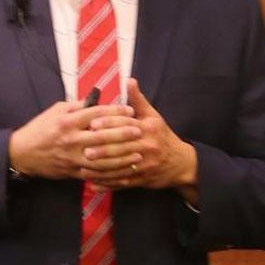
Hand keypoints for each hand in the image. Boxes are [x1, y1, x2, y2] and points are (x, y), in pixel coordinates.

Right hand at [8, 98, 134, 179]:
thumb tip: (97, 100)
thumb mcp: (56, 111)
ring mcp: (73, 158)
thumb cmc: (40, 128)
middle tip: (139, 130)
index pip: (96, 114)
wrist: (22, 153)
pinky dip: (111, 175)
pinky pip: (95, 174)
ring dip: (122, 157)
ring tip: (138, 153)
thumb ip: (77, 106)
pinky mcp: (73, 172)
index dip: (116, 111)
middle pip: (103, 137)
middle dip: (123, 134)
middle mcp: (71, 140)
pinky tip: (124, 172)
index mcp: (68, 121)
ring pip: (102, 159)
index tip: (130, 110)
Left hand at [83, 79, 198, 200]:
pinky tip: (93, 184)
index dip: (108, 124)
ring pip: (120, 167)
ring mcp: (145, 165)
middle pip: (121, 147)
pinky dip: (107, 184)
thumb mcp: (153, 116)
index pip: (125, 125)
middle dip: (102, 149)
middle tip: (84, 148)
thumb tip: (129, 80)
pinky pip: (122, 182)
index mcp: (148, 129)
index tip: (92, 124)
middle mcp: (147, 146)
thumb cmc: (162, 136)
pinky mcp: (142, 180)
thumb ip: (138, 100)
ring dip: (101, 169)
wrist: (181, 163)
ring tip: (83, 167)